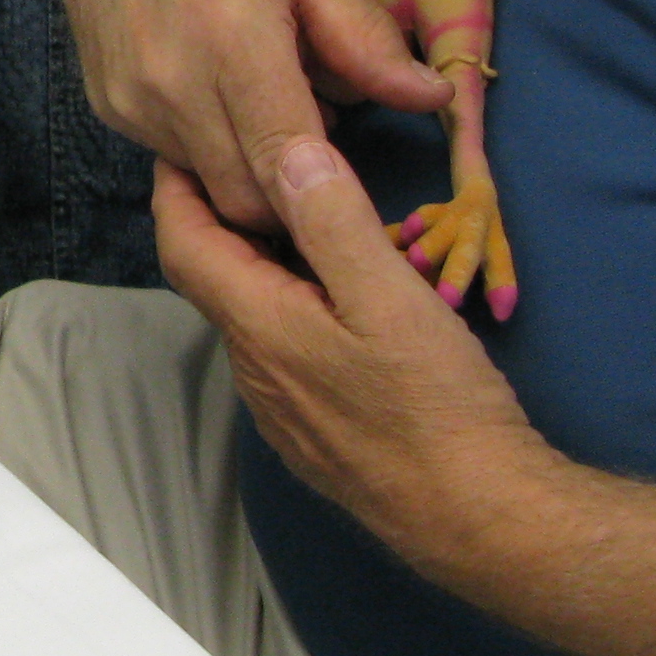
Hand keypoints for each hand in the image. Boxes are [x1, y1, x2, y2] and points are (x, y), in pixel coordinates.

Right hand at [39, 0, 446, 233]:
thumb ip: (364, 38)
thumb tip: (431, 96)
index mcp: (234, 41)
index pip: (288, 169)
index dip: (330, 199)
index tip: (361, 197)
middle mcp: (173, 87)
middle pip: (247, 201)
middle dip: (293, 191)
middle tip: (321, 133)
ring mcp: (131, 103)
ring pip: (208, 184)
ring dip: (248, 165)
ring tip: (266, 95)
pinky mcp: (106, 108)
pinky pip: (172, 156)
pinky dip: (207, 142)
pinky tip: (218, 86)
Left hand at [151, 142, 548, 574]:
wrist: (479, 517)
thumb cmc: (435, 406)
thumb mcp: (388, 297)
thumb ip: (332, 222)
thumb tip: (285, 150)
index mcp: (258, 327)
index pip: (183, 242)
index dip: (177, 186)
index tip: (188, 137)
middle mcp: (255, 370)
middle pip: (214, 276)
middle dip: (221, 213)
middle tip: (251, 155)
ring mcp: (283, 408)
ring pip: (251, 313)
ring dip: (261, 258)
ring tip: (299, 206)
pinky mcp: (316, 431)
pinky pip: (284, 348)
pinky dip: (292, 299)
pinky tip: (336, 287)